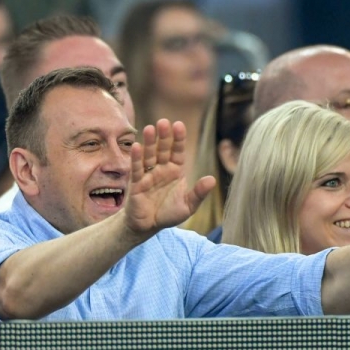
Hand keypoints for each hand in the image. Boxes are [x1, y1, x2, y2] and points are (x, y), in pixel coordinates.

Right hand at [123, 118, 215, 234]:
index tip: (179, 125)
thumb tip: (212, 179)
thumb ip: (199, 193)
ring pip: (149, 155)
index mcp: (175, 171)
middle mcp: (162, 169)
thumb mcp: (188, 206)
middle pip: (162, 149)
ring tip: (150, 128)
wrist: (148, 226)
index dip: (178, 139)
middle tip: (164, 122)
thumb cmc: (168, 214)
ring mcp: (148, 174)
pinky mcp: (137, 183)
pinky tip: (137, 146)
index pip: (177, 151)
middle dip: (163, 136)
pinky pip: (137, 168)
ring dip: (149, 142)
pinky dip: (136, 158)